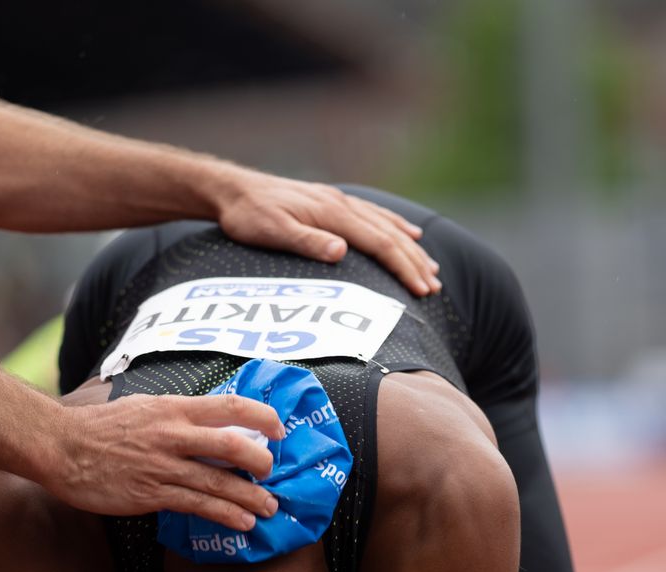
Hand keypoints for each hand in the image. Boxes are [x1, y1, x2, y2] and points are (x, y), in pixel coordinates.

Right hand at [47, 394, 286, 521]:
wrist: (60, 447)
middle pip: (232, 445)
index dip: (262, 416)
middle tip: (272, 473)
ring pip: (218, 481)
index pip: (229, 405)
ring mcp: (162, 466)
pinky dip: (224, 515)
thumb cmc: (100, 428)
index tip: (278, 430)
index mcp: (173, 408)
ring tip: (269, 508)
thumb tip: (210, 420)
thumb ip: (177, 414)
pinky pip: (196, 505)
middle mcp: (172, 435)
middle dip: (260, 461)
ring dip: (249, 497)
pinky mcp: (151, 494)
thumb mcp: (143, 407)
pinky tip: (242, 523)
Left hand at [204, 166, 441, 296]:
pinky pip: (375, 215)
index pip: (379, 242)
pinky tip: (408, 234)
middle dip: (415, 262)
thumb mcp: (272, 232)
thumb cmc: (248, 215)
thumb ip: (307, 241)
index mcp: (332, 213)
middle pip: (389, 235)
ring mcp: (338, 202)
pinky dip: (396, 227)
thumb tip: (341, 250)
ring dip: (411, 248)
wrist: (231, 189)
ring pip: (386, 225)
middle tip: (434, 288)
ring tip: (432, 269)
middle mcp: (341, 204)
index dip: (403, 267)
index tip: (420, 290)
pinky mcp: (332, 202)